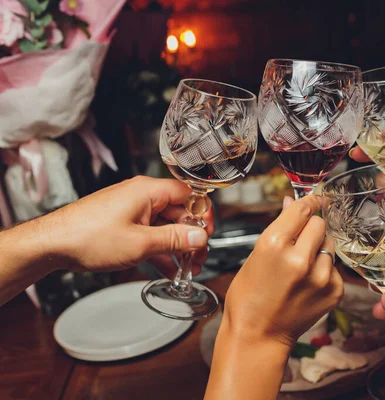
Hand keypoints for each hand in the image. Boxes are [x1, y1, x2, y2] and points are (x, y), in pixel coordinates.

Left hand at [49, 176, 213, 275]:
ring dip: (177, 247)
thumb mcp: (140, 243)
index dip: (202, 214)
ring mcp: (132, 211)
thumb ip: (174, 240)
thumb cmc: (88, 236)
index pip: (189, 195)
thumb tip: (200, 237)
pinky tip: (168, 269)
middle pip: (179, 212)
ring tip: (186, 268)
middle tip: (198, 257)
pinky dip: (161, 250)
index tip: (206, 234)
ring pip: (165, 226)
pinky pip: (150, 235)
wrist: (52, 244)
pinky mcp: (123, 224)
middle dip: (191, 236)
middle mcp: (142, 197)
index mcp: (148, 191)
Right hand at [221, 195, 343, 347]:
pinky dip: (324, 270)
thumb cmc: (249, 296)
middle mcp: (300, 258)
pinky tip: (307, 283)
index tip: (314, 200)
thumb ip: (279, 227)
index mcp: (274, 244)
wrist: (258, 336)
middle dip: (311, 227)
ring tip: (301, 266)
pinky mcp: (334, 291)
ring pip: (330, 244)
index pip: (303, 209)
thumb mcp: (256, 255)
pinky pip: (334, 267)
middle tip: (300, 240)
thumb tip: (292, 203)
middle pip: (320, 224)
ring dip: (319, 249)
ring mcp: (320, 277)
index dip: (309, 202)